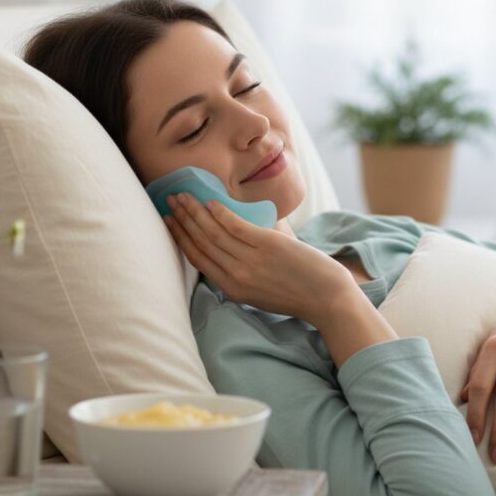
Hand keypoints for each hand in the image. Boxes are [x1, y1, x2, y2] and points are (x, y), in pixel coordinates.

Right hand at [163, 192, 350, 323]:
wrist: (327, 299)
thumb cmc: (297, 293)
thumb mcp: (260, 290)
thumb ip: (243, 268)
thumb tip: (233, 235)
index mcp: (232, 289)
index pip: (198, 259)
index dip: (180, 238)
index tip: (168, 221)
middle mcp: (236, 276)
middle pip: (200, 243)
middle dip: (182, 220)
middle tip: (169, 201)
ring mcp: (250, 261)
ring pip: (213, 233)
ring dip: (195, 212)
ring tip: (183, 196)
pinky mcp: (267, 246)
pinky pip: (235, 226)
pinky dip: (220, 213)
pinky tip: (209, 201)